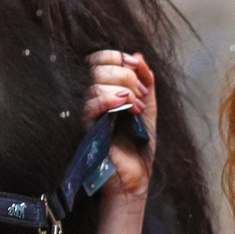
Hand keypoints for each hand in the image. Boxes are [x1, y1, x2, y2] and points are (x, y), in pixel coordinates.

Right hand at [82, 49, 155, 195]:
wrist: (136, 177)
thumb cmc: (139, 146)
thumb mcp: (148, 108)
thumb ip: (146, 81)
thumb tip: (138, 56)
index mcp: (105, 91)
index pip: (99, 60)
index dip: (117, 57)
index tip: (137, 69)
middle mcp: (93, 99)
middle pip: (98, 67)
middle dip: (125, 75)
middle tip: (141, 94)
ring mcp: (88, 113)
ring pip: (96, 83)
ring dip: (124, 89)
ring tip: (136, 107)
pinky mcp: (86, 127)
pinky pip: (92, 103)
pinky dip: (113, 100)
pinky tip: (128, 109)